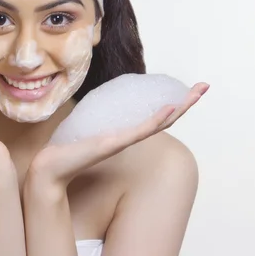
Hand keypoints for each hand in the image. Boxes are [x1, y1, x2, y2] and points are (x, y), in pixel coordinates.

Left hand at [27, 82, 209, 187]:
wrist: (50, 168)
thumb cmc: (66, 148)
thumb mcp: (85, 125)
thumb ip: (96, 117)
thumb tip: (98, 102)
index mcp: (123, 132)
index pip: (154, 116)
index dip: (173, 103)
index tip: (189, 89)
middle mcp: (128, 137)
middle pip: (164, 118)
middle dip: (185, 103)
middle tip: (204, 87)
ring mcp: (123, 141)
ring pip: (158, 123)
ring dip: (179, 108)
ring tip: (195, 93)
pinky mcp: (112, 144)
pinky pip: (139, 131)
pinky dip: (156, 120)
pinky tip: (170, 108)